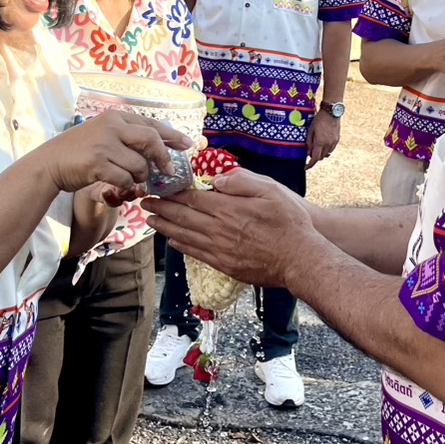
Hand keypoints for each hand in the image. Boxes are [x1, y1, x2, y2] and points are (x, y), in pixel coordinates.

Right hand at [44, 111, 189, 195]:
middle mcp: (112, 126)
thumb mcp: (103, 134)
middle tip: (169, 170)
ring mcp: (105, 144)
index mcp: (115, 117)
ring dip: (140, 176)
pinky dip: (126, 185)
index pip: (151, 124)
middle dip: (164, 157)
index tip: (188, 144)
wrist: (49, 163)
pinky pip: (125, 179)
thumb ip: (127, 137)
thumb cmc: (79, 151)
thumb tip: (159, 148)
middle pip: (151, 139)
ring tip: (131, 179)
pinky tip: (119, 185)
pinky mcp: (98, 163)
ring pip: (140, 164)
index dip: (172, 135)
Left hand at [143, 169, 317, 287]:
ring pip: (184, 236)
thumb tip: (216, 179)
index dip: (171, 194)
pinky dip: (181, 246)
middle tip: (144, 203)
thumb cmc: (289, 222)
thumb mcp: (271, 190)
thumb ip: (242, 181)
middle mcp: (218, 229)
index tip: (157, 188)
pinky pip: (196, 253)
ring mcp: (220, 249)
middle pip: (182, 217)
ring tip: (151, 222)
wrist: (300, 259)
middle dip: (161, 209)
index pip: (191, 198)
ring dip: (165, 228)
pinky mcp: (224, 264)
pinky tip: (173, 241)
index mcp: (228, 208)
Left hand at [306, 107, 340, 168]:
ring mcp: (333, 142)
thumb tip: (308, 153)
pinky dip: (326, 149)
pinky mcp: (337, 139)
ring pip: (326, 154)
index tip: (305, 167)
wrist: (331, 112)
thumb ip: (309, 143)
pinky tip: (323, 143)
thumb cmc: (319, 120)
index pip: (315, 158)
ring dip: (321, 153)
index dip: (310, 164)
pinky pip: (331, 149)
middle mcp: (328, 144)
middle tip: (310, 151)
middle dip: (315, 157)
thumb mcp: (310, 130)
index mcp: (320, 142)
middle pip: (321, 157)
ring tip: (317, 146)